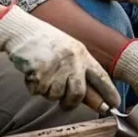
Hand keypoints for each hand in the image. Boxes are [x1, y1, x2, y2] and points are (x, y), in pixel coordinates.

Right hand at [0, 5, 120, 110]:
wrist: (23, 31)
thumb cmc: (46, 42)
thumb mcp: (69, 50)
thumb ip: (80, 70)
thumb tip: (93, 97)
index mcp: (82, 54)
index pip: (100, 76)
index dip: (108, 92)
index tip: (114, 105)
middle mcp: (72, 61)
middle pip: (77, 94)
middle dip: (71, 103)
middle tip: (65, 105)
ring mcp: (56, 67)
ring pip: (55, 95)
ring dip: (47, 92)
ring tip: (43, 76)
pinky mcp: (39, 72)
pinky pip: (37, 91)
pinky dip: (33, 87)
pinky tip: (31, 72)